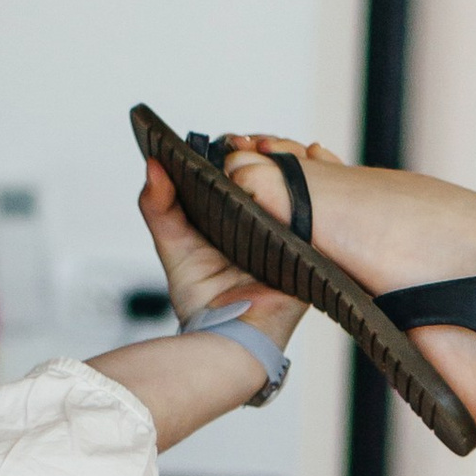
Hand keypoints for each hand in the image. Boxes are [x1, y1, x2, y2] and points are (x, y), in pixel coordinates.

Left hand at [136, 155, 304, 347]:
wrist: (228, 338)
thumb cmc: (202, 302)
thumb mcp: (172, 243)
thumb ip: (159, 204)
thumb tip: (153, 163)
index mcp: (238, 220)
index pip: (247, 174)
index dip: (245, 151)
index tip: (234, 138)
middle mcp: (267, 224)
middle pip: (279, 174)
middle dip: (272, 150)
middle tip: (253, 140)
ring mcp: (292, 234)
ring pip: (304, 186)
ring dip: (296, 162)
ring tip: (276, 150)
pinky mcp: (313, 247)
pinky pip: (321, 210)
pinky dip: (317, 188)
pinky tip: (307, 168)